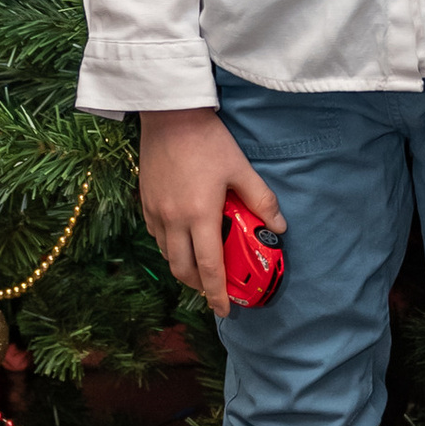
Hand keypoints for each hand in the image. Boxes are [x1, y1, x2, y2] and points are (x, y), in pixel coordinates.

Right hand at [136, 107, 277, 309]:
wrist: (169, 115)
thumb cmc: (208, 140)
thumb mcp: (241, 169)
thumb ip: (261, 200)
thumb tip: (279, 227)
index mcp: (200, 215)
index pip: (208, 267)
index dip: (217, 294)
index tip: (224, 311)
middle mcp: (174, 220)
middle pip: (183, 269)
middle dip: (199, 286)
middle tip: (214, 290)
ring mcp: (156, 211)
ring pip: (167, 254)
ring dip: (183, 267)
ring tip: (200, 267)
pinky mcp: (145, 201)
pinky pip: (156, 235)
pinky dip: (169, 246)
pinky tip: (182, 240)